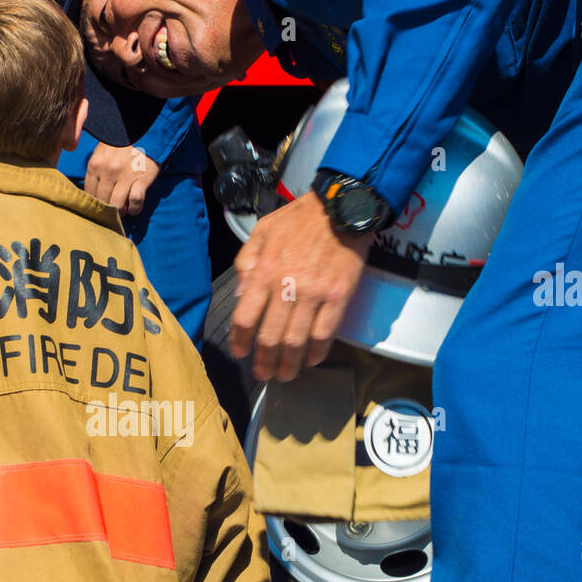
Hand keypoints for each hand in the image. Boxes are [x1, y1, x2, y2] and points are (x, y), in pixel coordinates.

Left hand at [84, 142, 160, 215]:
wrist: (145, 128)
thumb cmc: (122, 140)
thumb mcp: (102, 149)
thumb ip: (96, 166)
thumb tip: (92, 189)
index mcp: (95, 164)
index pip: (89, 192)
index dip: (94, 203)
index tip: (99, 207)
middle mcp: (108, 171)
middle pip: (103, 201)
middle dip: (107, 209)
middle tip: (113, 211)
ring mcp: (125, 176)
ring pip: (118, 205)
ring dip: (121, 212)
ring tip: (124, 212)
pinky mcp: (141, 179)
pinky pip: (136, 201)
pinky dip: (135, 209)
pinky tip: (134, 209)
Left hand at [230, 191, 372, 381]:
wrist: (341, 206)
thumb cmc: (300, 218)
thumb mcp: (262, 231)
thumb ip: (246, 262)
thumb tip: (240, 296)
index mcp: (264, 271)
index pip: (245, 317)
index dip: (241, 340)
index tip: (240, 352)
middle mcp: (286, 286)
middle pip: (270, 336)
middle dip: (264, 361)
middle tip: (263, 373)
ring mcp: (314, 294)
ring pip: (297, 341)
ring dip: (289, 363)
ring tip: (285, 374)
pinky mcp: (338, 296)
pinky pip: (325, 333)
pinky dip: (317, 352)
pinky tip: (311, 360)